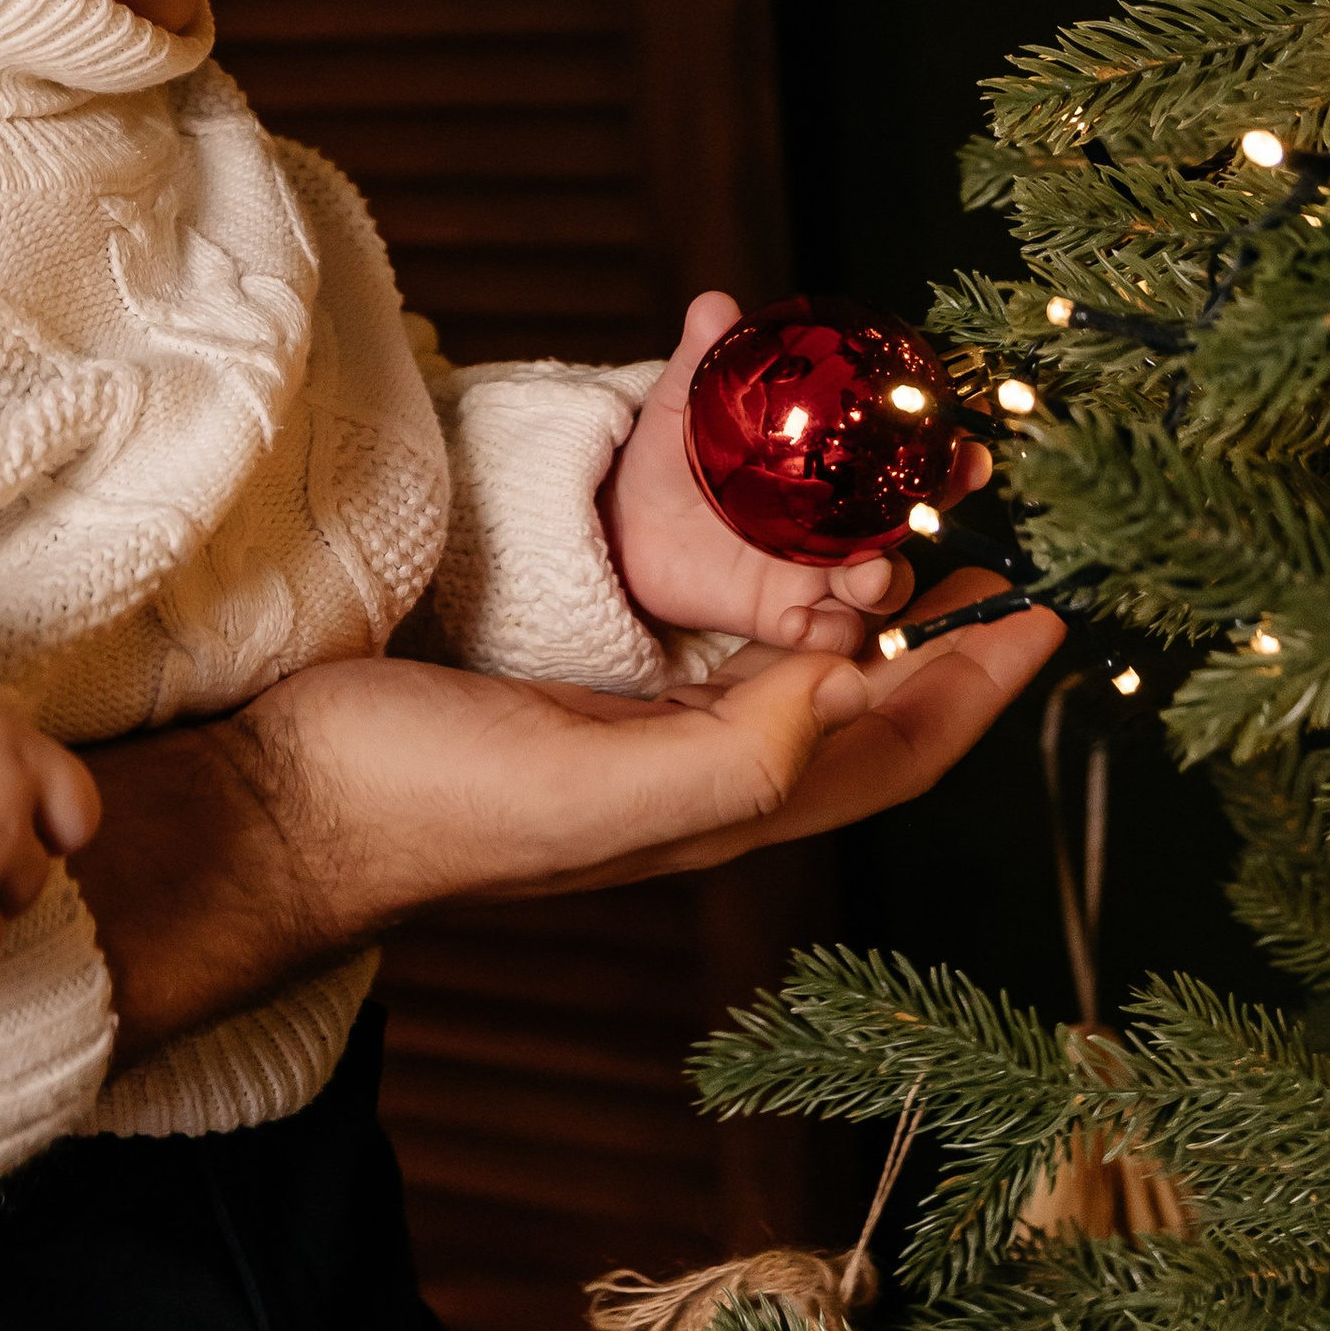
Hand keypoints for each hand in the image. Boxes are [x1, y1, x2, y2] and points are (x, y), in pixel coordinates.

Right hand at [74, 577, 1058, 1057]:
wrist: (281, 807)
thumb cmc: (421, 804)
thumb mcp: (584, 785)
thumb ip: (722, 755)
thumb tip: (841, 681)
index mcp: (719, 807)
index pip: (893, 747)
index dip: (979, 683)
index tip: (1049, 606)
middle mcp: (698, 777)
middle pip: (863, 708)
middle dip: (945, 637)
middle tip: (996, 541)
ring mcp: (638, 736)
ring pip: (796, 667)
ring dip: (866, 603)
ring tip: (904, 523)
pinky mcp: (579, 691)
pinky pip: (714, 634)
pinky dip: (766, 583)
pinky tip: (755, 539)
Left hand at [602, 290, 988, 657]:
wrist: (623, 523)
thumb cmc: (670, 456)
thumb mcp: (682, 405)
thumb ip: (702, 359)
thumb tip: (713, 303)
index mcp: (834, 464)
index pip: (909, 456)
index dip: (949, 454)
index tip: (969, 448)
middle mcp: (842, 521)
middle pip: (913, 523)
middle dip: (937, 519)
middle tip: (931, 512)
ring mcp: (818, 572)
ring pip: (880, 588)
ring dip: (883, 585)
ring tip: (864, 580)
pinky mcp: (784, 616)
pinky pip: (824, 634)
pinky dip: (823, 634)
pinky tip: (802, 624)